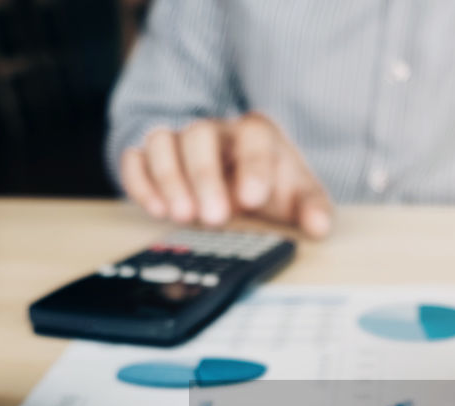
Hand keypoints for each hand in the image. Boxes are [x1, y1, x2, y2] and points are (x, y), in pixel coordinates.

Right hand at [118, 113, 332, 237]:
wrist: (237, 179)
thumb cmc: (269, 186)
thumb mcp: (297, 196)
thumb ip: (312, 209)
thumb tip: (319, 226)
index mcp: (255, 134)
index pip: (253, 135)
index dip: (252, 165)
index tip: (252, 199)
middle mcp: (215, 131)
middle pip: (200, 135)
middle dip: (204, 176)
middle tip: (214, 218)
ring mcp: (179, 142)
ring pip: (162, 141)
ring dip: (168, 178)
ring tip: (180, 216)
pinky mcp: (151, 159)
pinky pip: (135, 158)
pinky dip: (139, 181)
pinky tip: (154, 209)